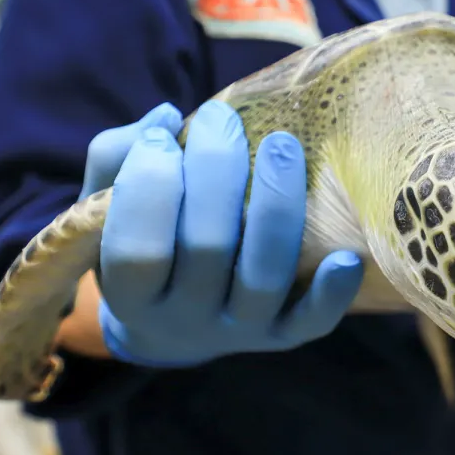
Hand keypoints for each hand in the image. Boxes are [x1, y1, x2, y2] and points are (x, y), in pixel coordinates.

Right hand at [79, 101, 363, 366]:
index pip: (138, 248)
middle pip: (207, 249)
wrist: (173, 328)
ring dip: (277, 207)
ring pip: (264, 277)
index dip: (149, 187)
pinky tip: (346, 256)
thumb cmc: (143, 245)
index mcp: (129, 295)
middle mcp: (184, 319)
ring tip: (282, 145)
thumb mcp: (108, 210)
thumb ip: (118, 160)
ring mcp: (239, 331)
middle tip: (222, 118)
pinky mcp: (285, 336)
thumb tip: (166, 118)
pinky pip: (312, 322)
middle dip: (216, 172)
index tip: (164, 138)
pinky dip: (331, 293)